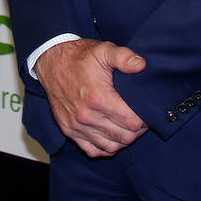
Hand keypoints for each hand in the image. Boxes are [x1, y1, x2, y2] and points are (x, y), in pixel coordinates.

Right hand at [33, 38, 147, 156]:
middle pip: (124, 137)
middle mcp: (87, 116)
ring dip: (124, 140)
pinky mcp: (69, 130)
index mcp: (99, 97)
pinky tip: (112, 137)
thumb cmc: (80, 57)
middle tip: (142, 121)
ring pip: (110, 146)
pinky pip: (92, 150)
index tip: (148, 112)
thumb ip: (124, 57)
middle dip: (138, 131)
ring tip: (129, 128)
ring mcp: (77, 126)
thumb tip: (141, 65)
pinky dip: (106, 148)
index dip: (145, 120)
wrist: (51, 61)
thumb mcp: (103, 50)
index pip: (132, 122)